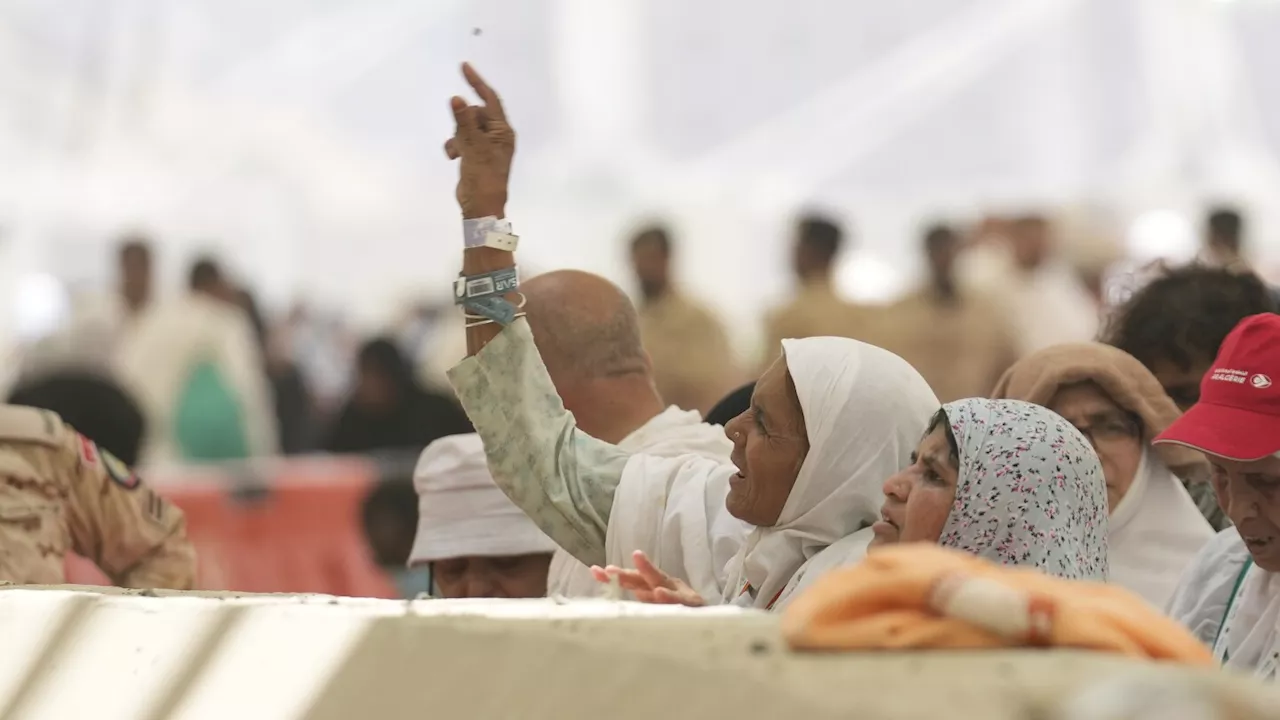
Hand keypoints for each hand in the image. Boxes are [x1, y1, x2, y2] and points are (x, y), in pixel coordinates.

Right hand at [444, 63, 514, 218]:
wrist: (481, 207)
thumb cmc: (484, 177)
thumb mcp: (473, 148)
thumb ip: (464, 122)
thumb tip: (457, 98)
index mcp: (503, 131)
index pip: (490, 100)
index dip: (477, 83)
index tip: (464, 67)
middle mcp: (497, 135)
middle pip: (475, 114)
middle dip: (463, 123)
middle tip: (461, 140)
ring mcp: (486, 145)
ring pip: (465, 128)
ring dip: (457, 137)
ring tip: (457, 153)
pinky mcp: (476, 155)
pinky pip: (461, 140)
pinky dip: (455, 146)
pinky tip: (453, 158)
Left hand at [590, 550, 705, 606]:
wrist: (710, 622)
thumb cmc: (676, 616)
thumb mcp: (654, 610)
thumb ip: (636, 608)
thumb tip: (610, 609)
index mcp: (652, 587)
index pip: (630, 580)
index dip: (613, 577)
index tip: (594, 572)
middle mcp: (664, 585)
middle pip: (642, 578)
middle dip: (626, 574)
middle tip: (609, 570)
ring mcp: (679, 593)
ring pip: (661, 582)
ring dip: (648, 573)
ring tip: (635, 564)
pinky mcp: (693, 605)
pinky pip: (680, 601)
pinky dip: (670, 598)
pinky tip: (660, 594)